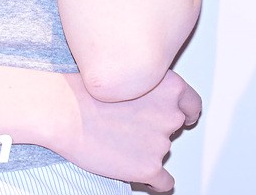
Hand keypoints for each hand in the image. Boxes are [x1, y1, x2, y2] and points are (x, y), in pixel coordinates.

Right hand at [59, 69, 200, 190]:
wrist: (64, 111)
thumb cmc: (84, 90)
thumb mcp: (124, 75)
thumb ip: (147, 87)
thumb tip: (153, 102)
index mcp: (167, 85)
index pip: (191, 102)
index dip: (186, 110)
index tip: (183, 115)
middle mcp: (170, 113)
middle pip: (174, 127)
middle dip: (156, 127)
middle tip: (130, 124)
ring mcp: (161, 142)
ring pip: (163, 152)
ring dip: (146, 149)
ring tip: (118, 139)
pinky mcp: (149, 167)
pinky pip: (164, 182)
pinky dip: (153, 180)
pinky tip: (137, 171)